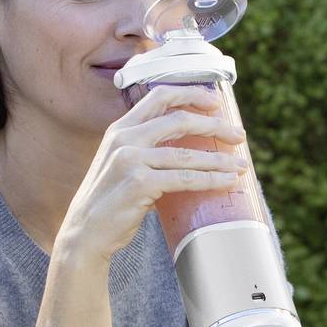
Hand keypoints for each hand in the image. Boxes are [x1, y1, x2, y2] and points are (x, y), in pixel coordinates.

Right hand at [54, 82, 249, 266]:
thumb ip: (145, 149)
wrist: (85, 233)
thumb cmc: (110, 200)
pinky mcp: (141, 184)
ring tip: (241, 165)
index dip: (191, 94)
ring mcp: (131, 160)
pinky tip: (227, 182)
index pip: (160, 96)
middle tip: (239, 135)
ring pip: (188, 154)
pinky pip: (185, 178)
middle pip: (180, 120)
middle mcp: (124, 139)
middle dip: (215, 126)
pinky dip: (211, 180)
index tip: (216, 102)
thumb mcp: (121, 163)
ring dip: (220, 160)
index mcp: (120, 128)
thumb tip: (187, 147)